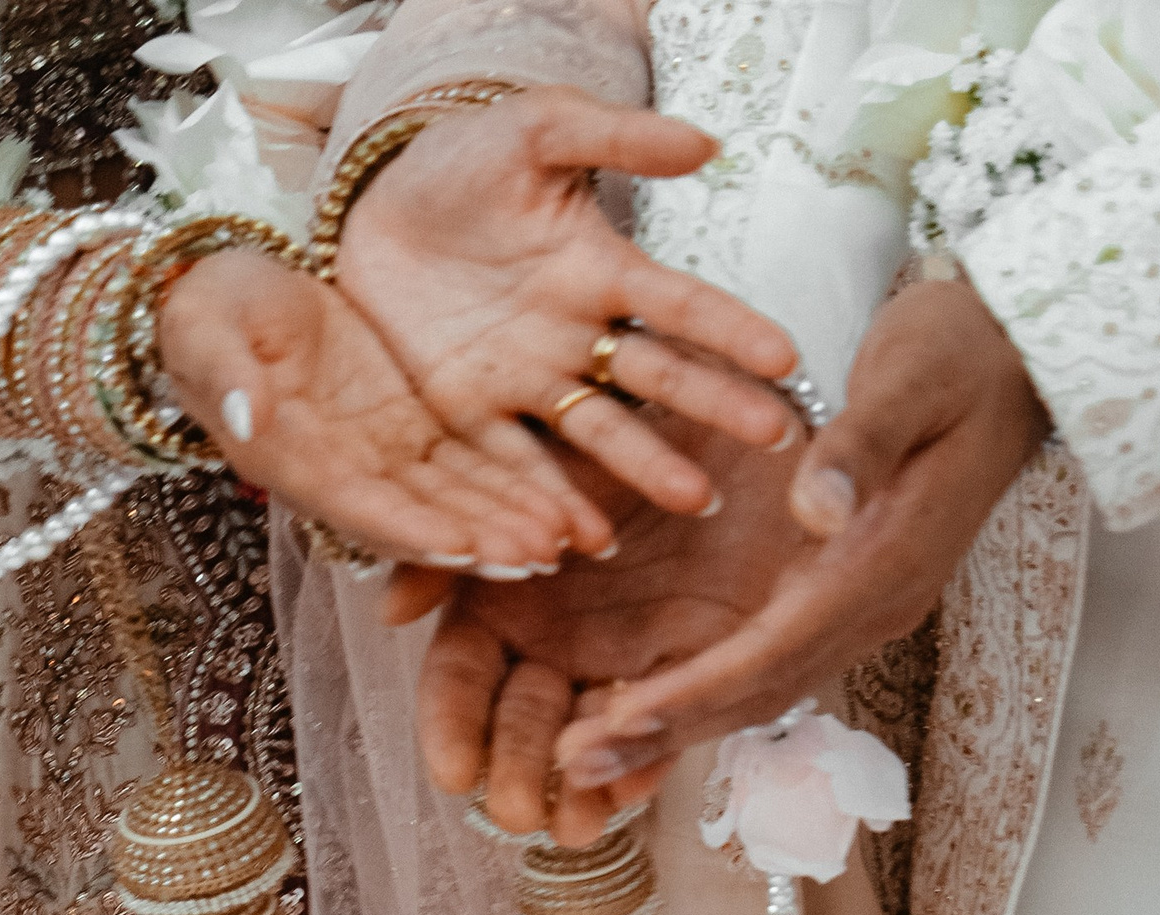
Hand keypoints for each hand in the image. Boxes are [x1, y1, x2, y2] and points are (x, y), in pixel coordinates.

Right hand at [156, 247, 612, 571]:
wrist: (222, 293)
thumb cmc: (204, 309)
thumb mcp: (206, 328)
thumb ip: (225, 376)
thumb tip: (246, 419)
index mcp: (294, 459)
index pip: (361, 505)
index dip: (414, 529)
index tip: (465, 544)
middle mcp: (344, 473)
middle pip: (422, 518)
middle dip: (481, 540)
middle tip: (543, 555)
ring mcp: (381, 455)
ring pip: (456, 499)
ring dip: (509, 522)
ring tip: (570, 539)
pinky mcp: (410, 426)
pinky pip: (470, 463)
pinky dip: (514, 486)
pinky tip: (563, 503)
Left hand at [336, 91, 804, 519]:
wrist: (373, 205)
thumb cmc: (464, 160)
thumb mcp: (538, 130)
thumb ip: (616, 137)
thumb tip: (705, 144)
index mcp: (599, 270)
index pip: (679, 304)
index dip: (731, 328)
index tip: (785, 356)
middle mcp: (575, 335)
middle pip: (655, 377)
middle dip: (715, 405)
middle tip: (775, 439)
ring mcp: (527, 380)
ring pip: (599, 431)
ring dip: (648, 466)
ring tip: (697, 499)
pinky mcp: (469, 413)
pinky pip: (515, 463)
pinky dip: (550, 501)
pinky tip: (587, 538)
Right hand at [388, 427, 808, 837]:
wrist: (757, 399)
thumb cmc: (637, 421)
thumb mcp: (546, 456)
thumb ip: (470, 529)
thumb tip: (393, 612)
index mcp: (509, 592)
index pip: (462, 675)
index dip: (454, 725)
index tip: (453, 773)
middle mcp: (562, 634)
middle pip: (524, 717)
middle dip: (518, 770)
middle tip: (515, 812)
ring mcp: (632, 650)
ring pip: (596, 732)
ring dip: (584, 780)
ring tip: (575, 826)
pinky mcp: (710, 653)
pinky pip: (677, 716)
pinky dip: (656, 752)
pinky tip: (637, 787)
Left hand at [552, 274, 1047, 780]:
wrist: (1018, 358)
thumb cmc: (963, 355)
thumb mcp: (914, 376)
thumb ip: (863, 443)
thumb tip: (818, 507)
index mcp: (885, 562)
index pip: (777, 648)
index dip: (697, 690)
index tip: (622, 720)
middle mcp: (872, 605)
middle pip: (759, 691)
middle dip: (668, 731)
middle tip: (576, 766)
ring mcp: (859, 607)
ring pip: (758, 688)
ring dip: (675, 724)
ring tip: (588, 755)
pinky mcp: (841, 594)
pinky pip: (763, 660)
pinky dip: (701, 689)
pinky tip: (639, 705)